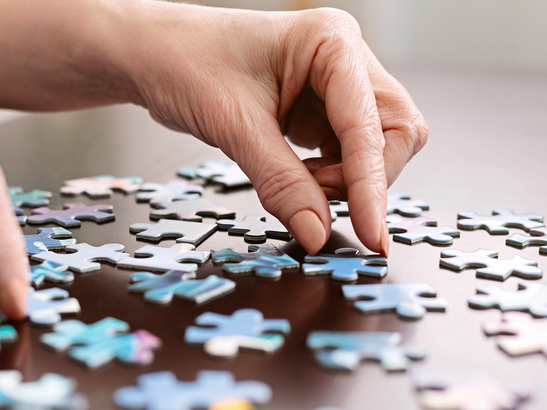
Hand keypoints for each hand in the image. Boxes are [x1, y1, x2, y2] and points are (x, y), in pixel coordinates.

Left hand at [122, 4, 427, 254]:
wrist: (152, 55)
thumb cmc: (184, 62)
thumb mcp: (233, 126)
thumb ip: (280, 182)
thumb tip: (317, 233)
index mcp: (331, 42)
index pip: (370, 124)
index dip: (371, 184)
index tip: (370, 234)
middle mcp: (344, 60)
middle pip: (394, 133)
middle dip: (364, 177)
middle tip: (316, 199)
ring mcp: (335, 87)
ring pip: (374, 148)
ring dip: (345, 181)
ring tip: (295, 183)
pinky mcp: (321, 111)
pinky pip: (346, 155)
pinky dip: (328, 179)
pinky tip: (295, 178)